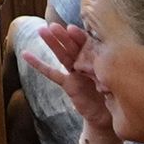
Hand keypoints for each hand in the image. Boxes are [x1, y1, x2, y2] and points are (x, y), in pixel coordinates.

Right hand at [39, 22, 119, 143]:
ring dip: (52, 43)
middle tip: (54, 26)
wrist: (109, 117)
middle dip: (64, 36)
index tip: (73, 29)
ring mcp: (75, 72)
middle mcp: (86, 62)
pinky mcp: (68, 84)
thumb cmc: (117, 95)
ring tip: (42, 31)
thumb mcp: (117, 79)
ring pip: (63, 55)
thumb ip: (110, 69)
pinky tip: (26, 55)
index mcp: (100, 58)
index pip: (89, 44)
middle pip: (73, 46)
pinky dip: (39, 64)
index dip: (80, 37)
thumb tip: (109, 60)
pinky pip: (52, 73)